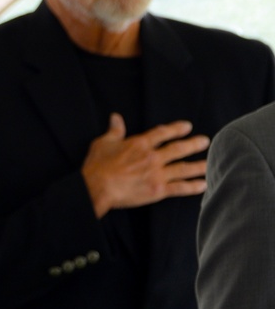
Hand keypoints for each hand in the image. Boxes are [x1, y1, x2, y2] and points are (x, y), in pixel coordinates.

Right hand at [82, 113, 209, 218]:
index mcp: (140, 144)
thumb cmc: (97, 165)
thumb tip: (116, 117)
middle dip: (194, 144)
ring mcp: (157, 174)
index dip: (176, 129)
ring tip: (211, 163)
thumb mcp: (103, 143)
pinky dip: (193, 187)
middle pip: (178, 149)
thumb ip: (114, 130)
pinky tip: (204, 185)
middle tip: (205, 141)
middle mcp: (152, 157)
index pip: (162, 133)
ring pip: (184, 168)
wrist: (97, 187)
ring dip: (199, 165)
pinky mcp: (157, 191)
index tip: (187, 126)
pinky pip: (180, 188)